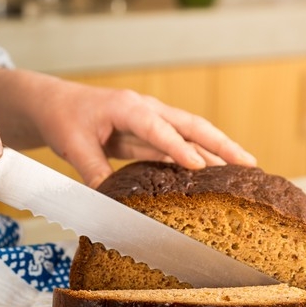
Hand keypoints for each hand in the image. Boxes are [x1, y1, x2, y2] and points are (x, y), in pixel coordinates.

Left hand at [35, 83, 256, 187]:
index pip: (159, 128)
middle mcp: (146, 110)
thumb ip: (93, 172)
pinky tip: (212, 175)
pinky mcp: (149, 133)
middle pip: (191, 125)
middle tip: (249, 164)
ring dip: (216, 152)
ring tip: (244, 171)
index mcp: (128, 107)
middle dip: (222, 144)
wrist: (56, 102)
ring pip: (190, 135)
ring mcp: (151, 120)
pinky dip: (196, 158)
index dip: (179, 148)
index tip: (199, 167)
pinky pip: (177, 146)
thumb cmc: (64, 117)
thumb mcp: (73, 145)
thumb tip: (109, 203)